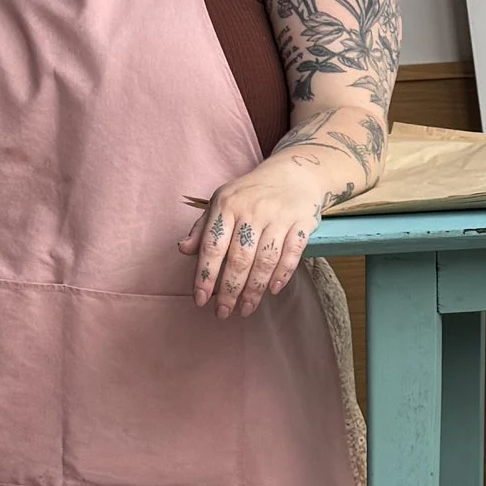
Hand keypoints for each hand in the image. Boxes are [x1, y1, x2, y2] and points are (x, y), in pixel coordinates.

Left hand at [181, 152, 325, 316]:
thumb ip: (203, 228)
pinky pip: (291, 253)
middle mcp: (252, 210)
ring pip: (265, 260)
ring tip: (246, 309)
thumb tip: (183, 250)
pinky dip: (282, 274)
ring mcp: (278, 216)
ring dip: (255, 289)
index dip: (205, 275)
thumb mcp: (221, 202)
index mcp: (227, 204)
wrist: (293, 173)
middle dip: (230, 290)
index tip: (200, 299)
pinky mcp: (302, 222)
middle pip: (239, 258)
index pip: (212, 246)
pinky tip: (273, 291)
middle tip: (223, 312)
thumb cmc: (251, 193)